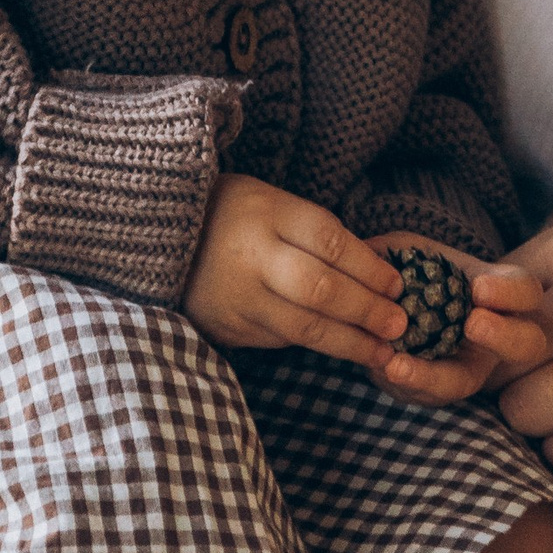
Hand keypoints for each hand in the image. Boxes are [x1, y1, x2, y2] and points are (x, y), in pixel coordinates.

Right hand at [186, 178, 409, 368]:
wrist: (152, 236)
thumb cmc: (228, 213)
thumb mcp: (268, 200)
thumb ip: (312, 230)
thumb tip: (373, 268)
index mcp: (264, 212)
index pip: (330, 242)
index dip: (369, 267)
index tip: (397, 284)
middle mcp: (251, 257)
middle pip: (321, 289)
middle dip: (367, 310)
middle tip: (400, 323)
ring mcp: (237, 297)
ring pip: (304, 327)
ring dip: (350, 343)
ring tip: (384, 352)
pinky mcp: (227, 327)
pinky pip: (280, 338)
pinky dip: (315, 344)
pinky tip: (343, 349)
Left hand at [364, 236, 545, 405]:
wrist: (388, 309)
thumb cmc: (409, 270)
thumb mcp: (405, 250)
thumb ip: (396, 251)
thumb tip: (369, 252)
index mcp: (498, 290)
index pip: (525, 290)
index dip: (510, 292)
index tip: (478, 289)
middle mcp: (494, 333)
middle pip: (526, 344)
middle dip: (504, 336)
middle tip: (472, 324)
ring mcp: (467, 365)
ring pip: (465, 381)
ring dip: (432, 376)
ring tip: (396, 366)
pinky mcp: (435, 388)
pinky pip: (427, 394)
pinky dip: (403, 382)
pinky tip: (380, 367)